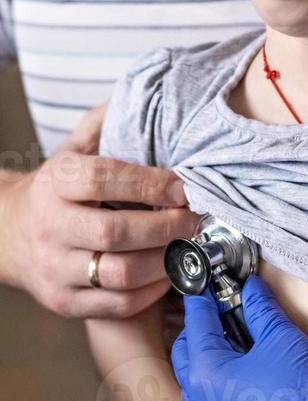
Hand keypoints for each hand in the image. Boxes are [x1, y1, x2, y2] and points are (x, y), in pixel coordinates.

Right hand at [0, 105, 196, 317]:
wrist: (8, 236)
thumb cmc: (57, 191)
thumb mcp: (72, 151)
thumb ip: (104, 124)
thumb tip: (141, 96)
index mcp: (54, 183)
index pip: (104, 179)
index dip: (151, 184)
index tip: (184, 186)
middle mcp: (50, 226)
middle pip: (115, 232)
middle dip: (167, 226)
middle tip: (195, 219)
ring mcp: (55, 268)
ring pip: (120, 273)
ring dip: (165, 261)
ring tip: (187, 246)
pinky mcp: (65, 302)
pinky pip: (119, 304)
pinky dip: (153, 291)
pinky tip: (169, 272)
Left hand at [171, 275, 307, 400]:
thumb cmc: (301, 395)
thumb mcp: (282, 339)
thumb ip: (261, 309)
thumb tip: (251, 288)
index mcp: (205, 372)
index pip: (196, 322)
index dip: (204, 296)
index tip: (209, 278)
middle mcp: (200, 397)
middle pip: (188, 349)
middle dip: (202, 324)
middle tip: (225, 303)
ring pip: (199, 373)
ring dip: (211, 349)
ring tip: (238, 329)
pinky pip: (213, 392)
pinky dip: (221, 371)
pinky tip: (247, 359)